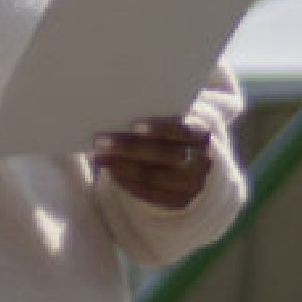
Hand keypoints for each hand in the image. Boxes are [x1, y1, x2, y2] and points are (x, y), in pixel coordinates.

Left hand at [93, 117, 215, 209]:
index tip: (134, 125)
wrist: (201, 161)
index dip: (160, 128)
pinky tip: (110, 171)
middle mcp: (203, 161)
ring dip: (122, 166)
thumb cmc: (178, 129)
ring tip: (97, 156)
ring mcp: (192, 184)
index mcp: (204, 134)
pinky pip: (151, 194)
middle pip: (165, 155)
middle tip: (100, 141)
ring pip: (154, 177)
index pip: (183, 130)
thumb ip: (165, 109)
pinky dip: (128, 183)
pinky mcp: (180, 201)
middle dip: (130, 149)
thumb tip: (125, 100)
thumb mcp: (181, 115)